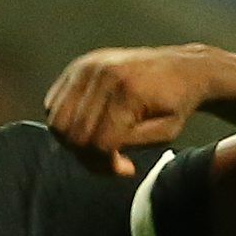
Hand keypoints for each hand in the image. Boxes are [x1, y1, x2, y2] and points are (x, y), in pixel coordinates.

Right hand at [44, 44, 218, 176]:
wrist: (182, 68)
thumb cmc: (176, 104)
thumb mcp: (164, 134)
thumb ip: (128, 144)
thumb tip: (98, 152)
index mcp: (128, 92)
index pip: (98, 143)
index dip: (108, 165)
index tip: (127, 169)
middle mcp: (103, 75)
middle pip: (74, 135)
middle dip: (90, 157)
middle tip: (112, 160)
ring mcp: (87, 67)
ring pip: (58, 122)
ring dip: (74, 143)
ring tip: (99, 145)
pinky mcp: (78, 66)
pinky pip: (53, 105)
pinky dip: (67, 123)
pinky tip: (91, 126)